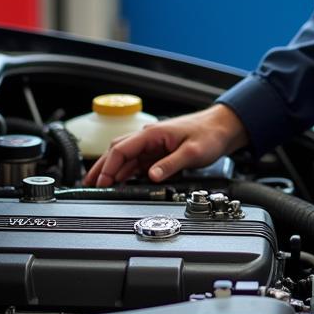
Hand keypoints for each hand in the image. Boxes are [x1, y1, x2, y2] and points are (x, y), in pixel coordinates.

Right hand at [83, 104, 247, 186]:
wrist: (224, 127)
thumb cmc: (210, 134)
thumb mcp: (192, 152)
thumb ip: (171, 164)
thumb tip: (151, 176)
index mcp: (152, 133)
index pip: (121, 149)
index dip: (108, 166)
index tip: (101, 181)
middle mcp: (149, 137)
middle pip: (117, 151)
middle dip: (102, 168)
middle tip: (88, 185)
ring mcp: (153, 144)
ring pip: (125, 157)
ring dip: (112, 171)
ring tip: (98, 186)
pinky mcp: (159, 152)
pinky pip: (137, 162)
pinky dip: (126, 172)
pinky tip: (120, 182)